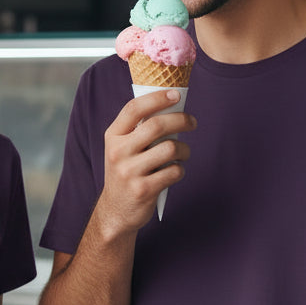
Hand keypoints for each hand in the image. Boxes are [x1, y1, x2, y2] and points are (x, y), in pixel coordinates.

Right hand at [95, 89, 195, 232]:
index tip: (175, 94)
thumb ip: (138, 130)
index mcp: (113, 136)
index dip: (157, 98)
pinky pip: (173, 171)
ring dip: (184, 149)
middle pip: (157, 125)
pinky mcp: (143, 190)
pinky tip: (175, 171)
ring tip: (183, 153)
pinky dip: (180, 170)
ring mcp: (129, 172)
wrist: (115, 211)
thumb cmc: (126, 172)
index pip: (134, 109)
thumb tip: (171, 107)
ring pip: (170, 149)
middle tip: (192, 122)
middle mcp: (118, 152)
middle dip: (181, 120)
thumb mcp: (122, 148)